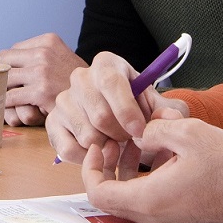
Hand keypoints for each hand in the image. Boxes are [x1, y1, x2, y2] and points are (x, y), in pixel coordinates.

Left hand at [0, 33, 86, 125]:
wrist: (96, 98)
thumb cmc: (73, 82)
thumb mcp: (60, 57)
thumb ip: (38, 55)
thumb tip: (7, 60)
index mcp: (48, 40)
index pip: (12, 50)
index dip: (5, 66)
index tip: (4, 78)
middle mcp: (44, 52)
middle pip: (3, 60)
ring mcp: (42, 71)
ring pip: (4, 78)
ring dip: (0, 90)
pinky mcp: (41, 91)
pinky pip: (10, 96)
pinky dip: (5, 104)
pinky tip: (7, 109)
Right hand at [45, 52, 188, 168]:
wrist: (117, 117)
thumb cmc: (138, 109)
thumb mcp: (158, 106)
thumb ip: (169, 111)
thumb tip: (170, 117)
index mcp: (106, 64)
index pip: (111, 84)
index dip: (127, 111)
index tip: (140, 132)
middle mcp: (80, 77)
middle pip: (99, 115)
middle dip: (121, 136)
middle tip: (132, 141)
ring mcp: (63, 100)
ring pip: (87, 136)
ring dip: (107, 148)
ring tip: (118, 144)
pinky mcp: (53, 123)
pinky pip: (69, 149)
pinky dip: (88, 158)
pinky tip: (101, 152)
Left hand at [82, 117, 222, 222]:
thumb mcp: (188, 134)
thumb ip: (153, 130)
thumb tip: (137, 134)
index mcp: (149, 199)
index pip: (96, 193)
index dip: (89, 167)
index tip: (100, 144)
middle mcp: (151, 216)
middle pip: (107, 197)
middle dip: (105, 166)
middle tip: (114, 140)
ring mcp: (163, 219)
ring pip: (124, 198)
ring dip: (122, 170)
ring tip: (135, 142)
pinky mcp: (174, 215)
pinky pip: (143, 199)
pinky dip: (139, 177)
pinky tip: (157, 152)